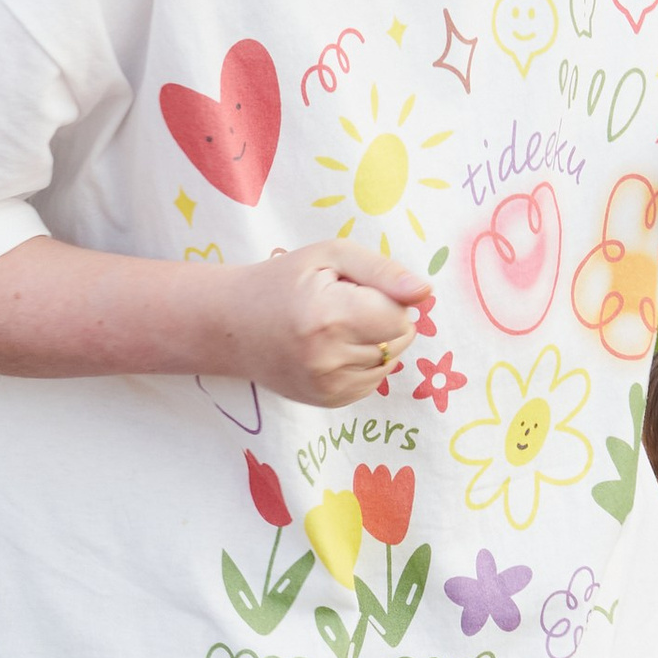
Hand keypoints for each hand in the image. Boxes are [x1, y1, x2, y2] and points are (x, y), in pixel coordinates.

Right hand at [225, 241, 431, 405]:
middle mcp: (328, 358)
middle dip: (384, 319)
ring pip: (390, 362)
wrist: (232, 326)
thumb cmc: (283, 282)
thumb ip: (383, 271)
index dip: (388, 297)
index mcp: (329, 316)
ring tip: (337, 327)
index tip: (356, 289)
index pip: (400, 315)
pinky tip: (334, 348)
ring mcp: (327, 386)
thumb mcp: (330, 256)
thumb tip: (425, 293)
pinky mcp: (328, 401)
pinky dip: (364, 363)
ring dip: (376, 342)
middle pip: (400, 340)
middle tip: (344, 306)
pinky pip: (374, 381)